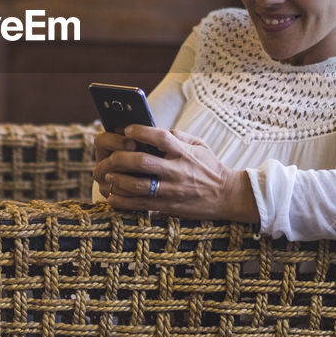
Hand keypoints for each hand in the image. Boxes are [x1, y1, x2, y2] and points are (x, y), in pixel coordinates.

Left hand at [93, 125, 258, 223]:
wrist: (228, 195)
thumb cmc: (209, 167)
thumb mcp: (199, 145)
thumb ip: (177, 136)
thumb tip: (151, 130)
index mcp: (184, 152)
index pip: (160, 138)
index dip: (140, 132)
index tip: (127, 129)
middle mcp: (177, 171)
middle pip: (142, 162)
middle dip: (120, 158)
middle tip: (109, 156)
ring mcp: (172, 191)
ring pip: (137, 186)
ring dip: (117, 180)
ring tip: (107, 176)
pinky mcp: (168, 207)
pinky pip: (140, 205)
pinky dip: (122, 201)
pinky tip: (113, 195)